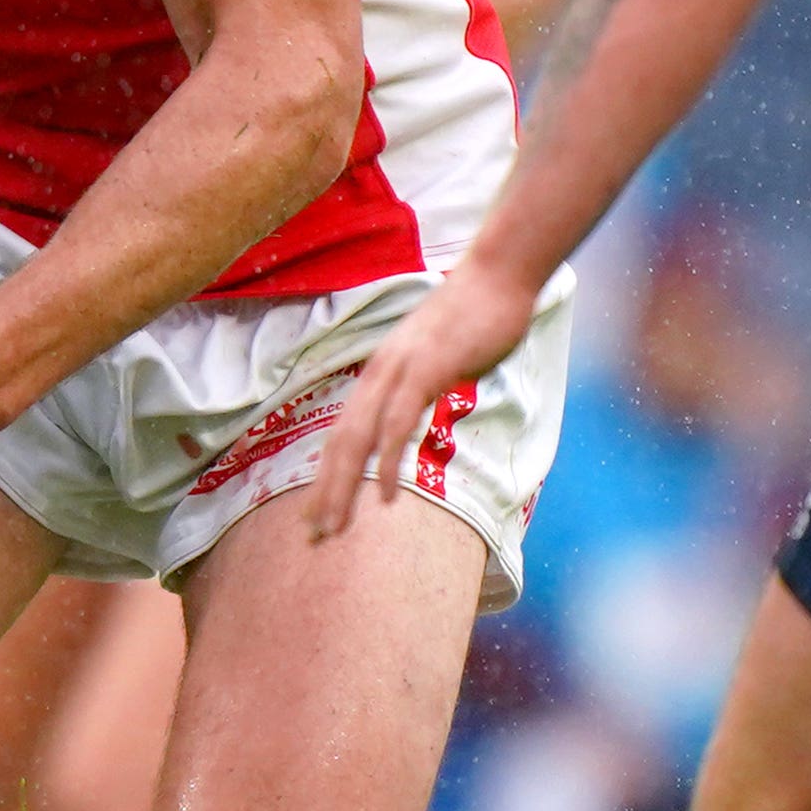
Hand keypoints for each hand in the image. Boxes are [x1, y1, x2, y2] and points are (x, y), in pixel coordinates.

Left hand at [307, 250, 550, 540]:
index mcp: (380, 373)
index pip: (343, 430)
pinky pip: (399, 424)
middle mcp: (379, 373)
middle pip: (339, 441)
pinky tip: (386, 494)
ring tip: (335, 526)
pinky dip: (388, 461)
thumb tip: (422, 411)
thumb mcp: (439, 358)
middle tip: (313, 534)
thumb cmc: (475, 317)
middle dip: (323, 492)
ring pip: (358, 438)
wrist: (497, 276)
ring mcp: (399, 371)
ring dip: (344, 486)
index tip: (319, 512)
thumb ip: (423, 386)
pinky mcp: (425, 370)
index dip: (327, 473)